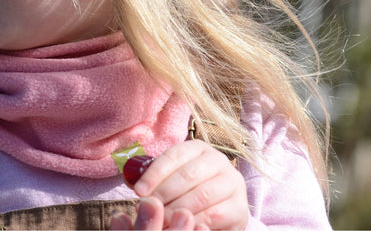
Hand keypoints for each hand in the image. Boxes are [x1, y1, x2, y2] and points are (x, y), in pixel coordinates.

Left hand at [111, 140, 249, 229]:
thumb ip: (151, 176)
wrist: (219, 212)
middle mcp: (218, 160)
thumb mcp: (170, 179)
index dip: (154, 173)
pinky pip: (215, 215)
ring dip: (177, 210)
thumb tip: (129, 177)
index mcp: (198, 148)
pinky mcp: (240, 207)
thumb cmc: (186, 192)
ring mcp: (232, 183)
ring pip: (202, 195)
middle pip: (188, 175)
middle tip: (148, 209)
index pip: (174, 156)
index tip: (138, 192)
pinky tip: (182, 227)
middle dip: (164, 193)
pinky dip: (195, 223)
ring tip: (161, 220)